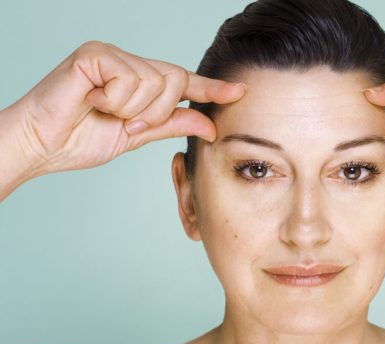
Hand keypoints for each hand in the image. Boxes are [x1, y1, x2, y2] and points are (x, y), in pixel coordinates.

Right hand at [12, 41, 245, 173]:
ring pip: (155, 82)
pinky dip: (115, 100)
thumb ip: (171, 124)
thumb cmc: (79, 139)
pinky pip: (130, 79)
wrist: (41, 146)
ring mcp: (112, 55)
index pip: (183, 82)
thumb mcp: (136, 134)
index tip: (239, 91)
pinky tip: (92, 100)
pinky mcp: (95, 54)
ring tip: (104, 111)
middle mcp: (129, 64)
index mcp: (139, 83)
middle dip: (156, 112)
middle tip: (126, 123)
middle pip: (175, 79)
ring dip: (132, 110)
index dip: (211, 88)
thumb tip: (209, 124)